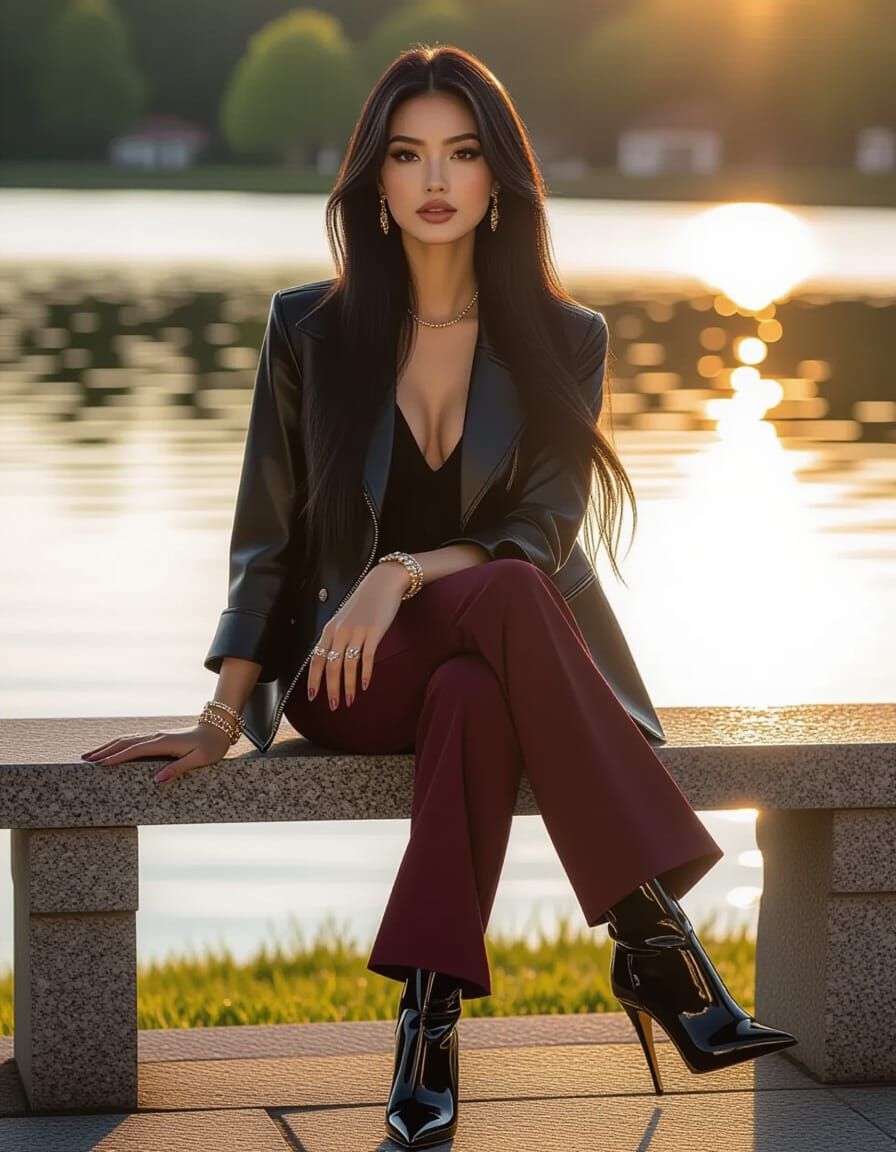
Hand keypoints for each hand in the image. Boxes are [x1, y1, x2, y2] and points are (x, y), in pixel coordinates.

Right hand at [81, 723, 232, 783]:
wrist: (218, 729)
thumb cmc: (211, 747)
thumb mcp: (199, 760)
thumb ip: (178, 768)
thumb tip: (157, 779)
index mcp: (164, 743)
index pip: (135, 750)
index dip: (117, 758)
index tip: (100, 765)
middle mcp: (157, 737)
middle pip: (125, 743)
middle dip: (104, 751)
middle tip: (85, 760)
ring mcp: (156, 736)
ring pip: (127, 740)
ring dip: (108, 747)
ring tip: (91, 755)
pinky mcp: (158, 738)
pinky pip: (133, 741)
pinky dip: (119, 745)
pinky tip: (111, 750)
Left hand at [306, 562, 409, 709]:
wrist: (383, 583)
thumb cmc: (364, 603)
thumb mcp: (344, 619)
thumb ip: (337, 637)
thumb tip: (331, 659)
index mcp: (329, 630)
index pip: (316, 659)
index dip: (314, 679)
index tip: (312, 697)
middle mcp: (340, 632)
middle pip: (331, 666)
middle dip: (331, 689)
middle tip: (334, 706)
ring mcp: (357, 632)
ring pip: (348, 665)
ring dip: (348, 686)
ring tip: (349, 701)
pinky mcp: (374, 632)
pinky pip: (367, 658)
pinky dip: (365, 674)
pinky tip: (365, 686)